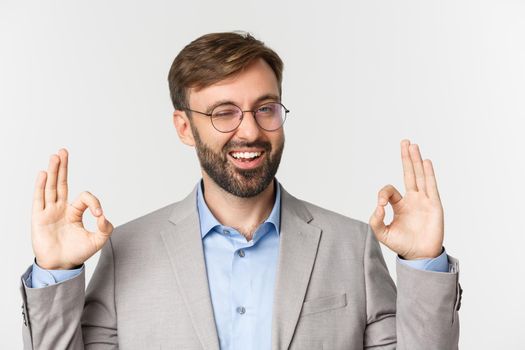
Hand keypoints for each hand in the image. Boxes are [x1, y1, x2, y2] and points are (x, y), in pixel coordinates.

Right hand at [31, 149, 113, 269]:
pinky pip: (40, 199)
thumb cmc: (77, 253)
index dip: (94, 203)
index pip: (84, 198)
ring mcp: (49, 212)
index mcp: (74, 212)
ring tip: (55, 156)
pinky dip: (41, 186)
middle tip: (63, 151)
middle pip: (61, 184)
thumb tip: (104, 216)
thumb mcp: (98, 240)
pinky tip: (44, 174)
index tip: (99, 216)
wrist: (62, 267)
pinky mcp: (39, 218)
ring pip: (51, 188)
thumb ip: (105, 228)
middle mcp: (61, 209)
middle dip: (63, 168)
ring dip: (53, 171)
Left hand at [369, 140, 443, 259]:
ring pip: (420, 176)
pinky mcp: (434, 205)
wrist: (419, 256)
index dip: (383, 194)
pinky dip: (428, 173)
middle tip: (405, 142)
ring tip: (413, 145)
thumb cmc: (402, 245)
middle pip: (409, 174)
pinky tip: (425, 161)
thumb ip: (375, 221)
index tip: (380, 206)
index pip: (390, 191)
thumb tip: (377, 207)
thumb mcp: (382, 233)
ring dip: (416, 160)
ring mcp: (424, 201)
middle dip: (406, 158)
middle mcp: (413, 200)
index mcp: (400, 205)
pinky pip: (431, 186)